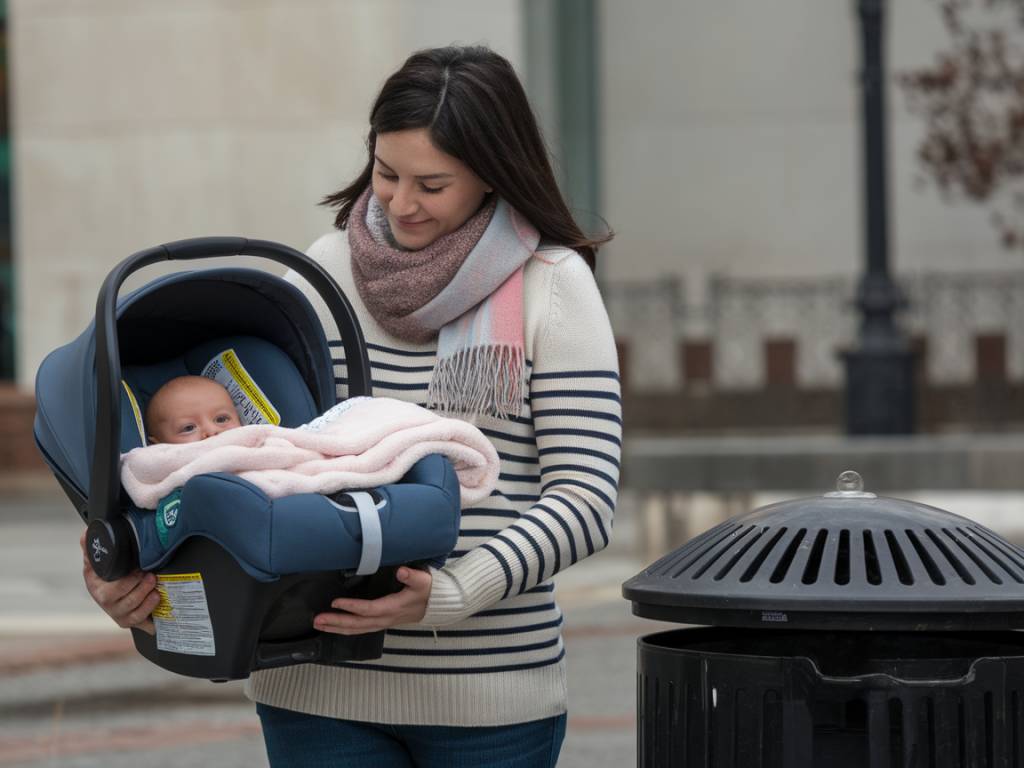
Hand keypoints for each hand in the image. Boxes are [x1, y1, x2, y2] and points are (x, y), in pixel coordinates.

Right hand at [80, 531, 159, 634]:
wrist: (107, 592)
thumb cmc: (104, 577)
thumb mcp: (96, 563)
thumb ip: (92, 547)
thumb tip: (86, 533)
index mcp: (99, 591)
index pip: (111, 592)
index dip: (127, 583)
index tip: (138, 570)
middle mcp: (109, 606)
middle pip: (126, 603)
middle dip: (141, 590)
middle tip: (151, 577)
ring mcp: (120, 615)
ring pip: (135, 614)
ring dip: (148, 602)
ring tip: (156, 589)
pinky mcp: (133, 622)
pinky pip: (143, 625)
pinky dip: (152, 621)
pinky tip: (158, 611)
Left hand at [314, 567, 432, 634]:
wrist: (435, 605)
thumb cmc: (427, 590)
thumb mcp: (423, 581)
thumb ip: (412, 576)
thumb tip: (401, 570)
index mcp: (393, 608)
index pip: (369, 610)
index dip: (352, 607)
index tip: (335, 602)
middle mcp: (385, 618)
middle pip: (358, 624)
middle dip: (336, 622)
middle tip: (317, 619)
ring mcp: (382, 623)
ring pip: (357, 629)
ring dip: (337, 628)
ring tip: (319, 625)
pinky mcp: (380, 623)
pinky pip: (360, 629)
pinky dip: (345, 629)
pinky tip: (333, 627)